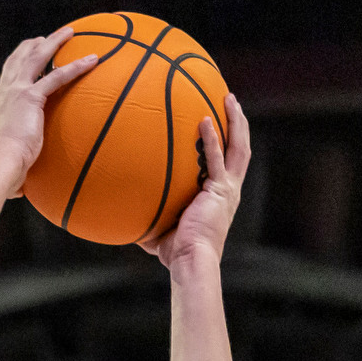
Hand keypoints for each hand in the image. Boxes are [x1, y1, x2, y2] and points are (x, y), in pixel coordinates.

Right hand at [0, 26, 100, 190]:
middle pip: (16, 63)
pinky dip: (76, 66)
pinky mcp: (30, 96)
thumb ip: (14, 172)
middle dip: (29, 48)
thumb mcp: (6, 168)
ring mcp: (15, 92)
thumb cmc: (2, 174)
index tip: (14, 70)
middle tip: (41, 39)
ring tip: (68, 32)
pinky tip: (93, 59)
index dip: (9, 77)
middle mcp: (2, 96)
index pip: (1, 88)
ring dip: (52, 43)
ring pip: (35, 59)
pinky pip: (57, 76)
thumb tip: (17, 191)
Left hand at [140, 94, 252, 270]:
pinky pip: (217, 159)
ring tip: (228, 99)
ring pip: (238, 148)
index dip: (226, 142)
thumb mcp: (160, 228)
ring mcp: (227, 189)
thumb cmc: (175, 252)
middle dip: (237, 124)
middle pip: (240, 149)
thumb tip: (121, 209)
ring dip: (235, 122)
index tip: (219, 122)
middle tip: (230, 101)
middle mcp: (229, 190)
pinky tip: (203, 121)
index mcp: (220, 196)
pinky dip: (212, 140)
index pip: (227, 163)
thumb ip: (147, 213)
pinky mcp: (220, 191)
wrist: (190, 260)